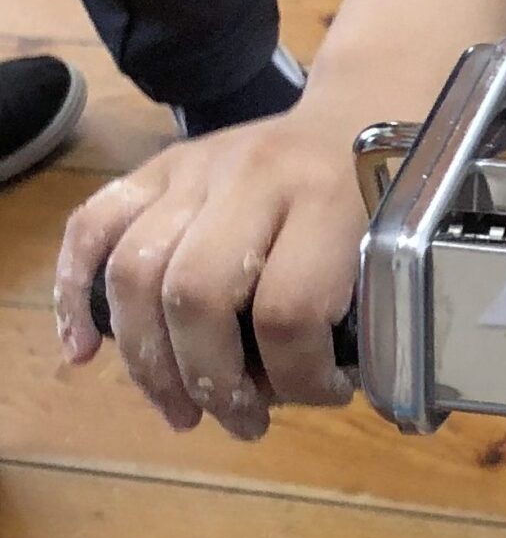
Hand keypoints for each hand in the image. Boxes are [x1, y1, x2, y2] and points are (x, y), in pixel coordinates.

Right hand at [54, 92, 371, 440]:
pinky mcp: (157, 168)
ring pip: (136, 270)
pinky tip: (84, 350)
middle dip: (211, 381)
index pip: (287, 311)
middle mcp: (251, 179)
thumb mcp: (400, 251)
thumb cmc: (384, 201)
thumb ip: (371, 320)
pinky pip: (91, 226)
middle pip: (196, 295)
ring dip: (150, 361)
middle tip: (242, 423)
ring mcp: (195, 170)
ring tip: (183, 412)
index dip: (299, 377)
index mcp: (326, 203)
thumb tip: (328, 399)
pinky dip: (74, 291)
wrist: (360, 114)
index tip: (326, 395)